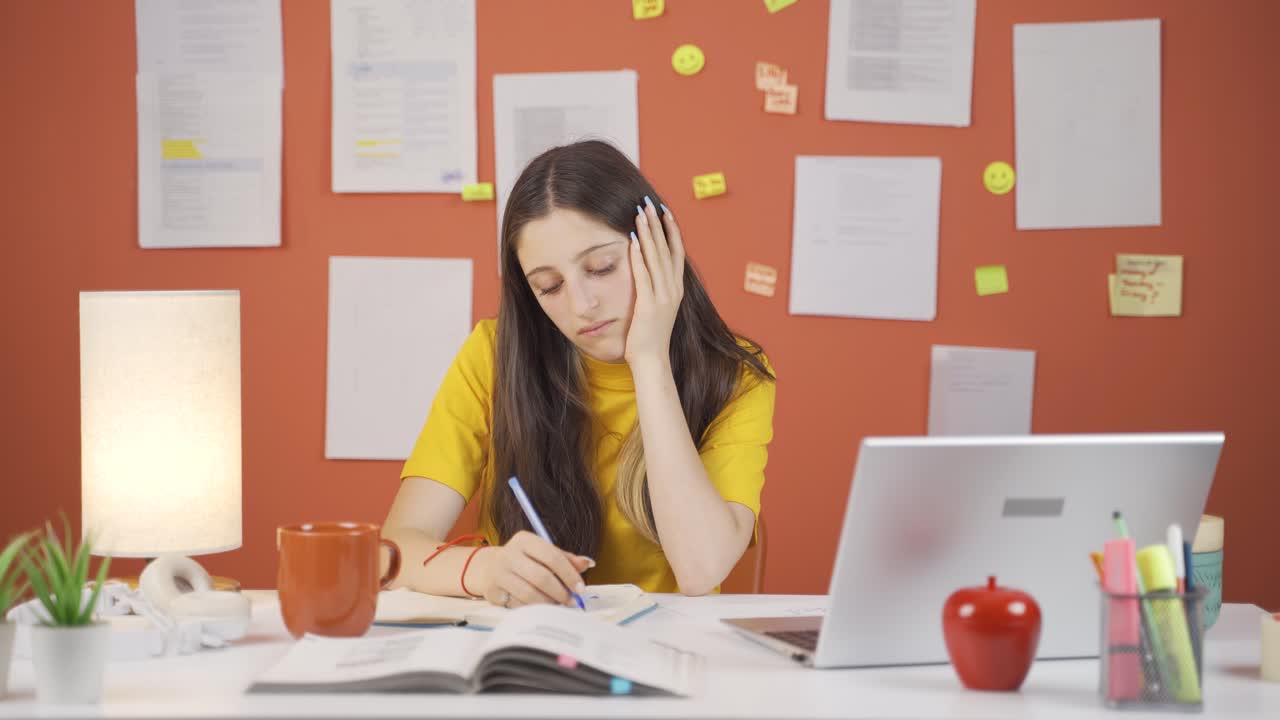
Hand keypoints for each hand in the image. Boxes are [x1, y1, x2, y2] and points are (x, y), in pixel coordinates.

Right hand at [470, 531, 592, 607]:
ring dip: (548, 603)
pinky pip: (518, 605)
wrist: (488, 568)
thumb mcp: (542, 553)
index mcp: (525, 540)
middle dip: (560, 592)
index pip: (552, 556)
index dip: (569, 574)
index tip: (580, 589)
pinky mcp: (492, 591)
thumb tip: (588, 563)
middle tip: (570, 602)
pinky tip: (539, 607)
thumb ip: (565, 558)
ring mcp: (498, 573)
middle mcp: (509, 554)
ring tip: (557, 605)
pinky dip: (532, 608)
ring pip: (529, 594)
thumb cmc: (523, 560)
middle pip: (541, 577)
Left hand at [625, 197, 685, 366]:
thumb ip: (656, 289)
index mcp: (676, 288)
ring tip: (640, 213)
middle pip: (667, 249)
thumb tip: (649, 273)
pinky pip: (644, 275)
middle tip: (649, 203)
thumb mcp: (657, 308)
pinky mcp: (649, 305)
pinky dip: (639, 256)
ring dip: (648, 234)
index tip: (664, 211)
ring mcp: (663, 297)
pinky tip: (632, 240)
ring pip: (656, 258)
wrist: (652, 361)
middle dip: (658, 224)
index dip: (671, 230)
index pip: (676, 252)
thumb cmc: (650, 336)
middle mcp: (673, 289)